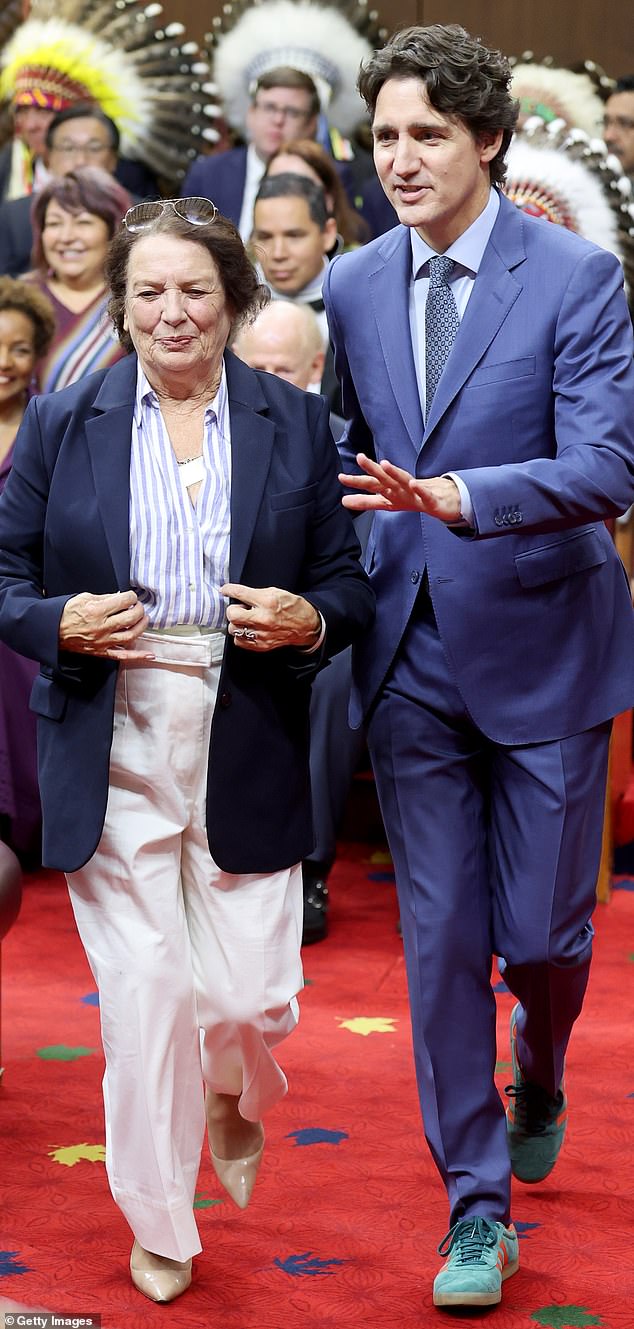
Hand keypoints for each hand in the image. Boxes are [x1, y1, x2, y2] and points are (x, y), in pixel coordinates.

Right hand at [59, 590, 152, 660]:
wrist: (52, 631)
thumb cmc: (66, 613)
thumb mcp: (83, 598)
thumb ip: (104, 598)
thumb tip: (120, 597)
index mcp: (97, 611)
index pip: (124, 601)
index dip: (131, 596)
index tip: (131, 596)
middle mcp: (102, 627)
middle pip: (130, 618)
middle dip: (139, 609)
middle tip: (138, 606)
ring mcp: (103, 641)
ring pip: (131, 636)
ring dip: (142, 626)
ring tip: (144, 619)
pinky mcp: (101, 651)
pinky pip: (122, 656)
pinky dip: (137, 656)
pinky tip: (149, 654)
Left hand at [221, 583, 321, 651]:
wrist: (306, 626)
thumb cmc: (292, 607)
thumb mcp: (276, 592)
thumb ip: (256, 593)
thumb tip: (239, 595)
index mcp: (267, 601)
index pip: (240, 593)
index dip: (229, 590)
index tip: (225, 590)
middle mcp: (263, 618)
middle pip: (232, 614)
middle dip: (233, 609)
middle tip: (241, 608)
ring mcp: (261, 634)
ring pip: (233, 629)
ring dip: (237, 623)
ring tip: (246, 620)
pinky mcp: (261, 645)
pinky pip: (239, 641)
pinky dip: (241, 635)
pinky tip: (249, 630)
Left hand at [340, 454, 461, 521]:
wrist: (439, 501)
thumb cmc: (410, 498)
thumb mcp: (385, 502)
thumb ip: (365, 501)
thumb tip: (343, 502)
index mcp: (389, 489)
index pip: (370, 483)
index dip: (356, 482)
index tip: (341, 477)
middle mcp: (399, 487)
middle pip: (384, 478)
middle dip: (372, 469)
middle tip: (360, 458)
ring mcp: (414, 491)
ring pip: (403, 480)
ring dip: (394, 472)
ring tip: (385, 464)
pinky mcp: (429, 498)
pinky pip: (423, 494)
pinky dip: (418, 489)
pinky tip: (413, 484)